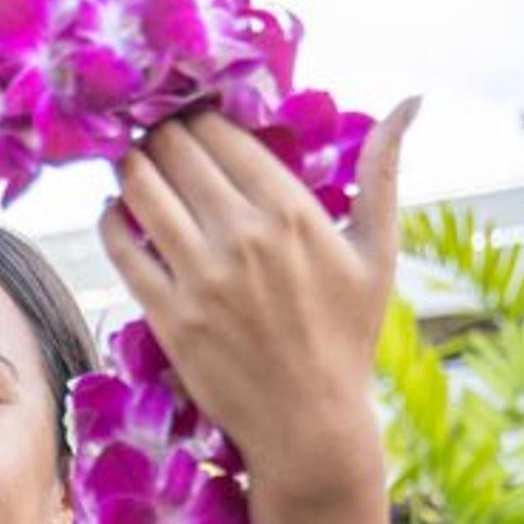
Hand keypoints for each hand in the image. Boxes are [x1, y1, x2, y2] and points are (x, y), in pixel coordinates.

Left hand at [98, 98, 418, 508]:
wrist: (310, 422)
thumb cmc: (347, 336)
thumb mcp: (377, 252)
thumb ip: (383, 172)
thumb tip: (411, 101)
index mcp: (292, 211)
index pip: (222, 133)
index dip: (198, 117)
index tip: (191, 118)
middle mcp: (243, 236)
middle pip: (177, 151)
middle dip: (160, 134)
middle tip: (154, 136)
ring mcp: (201, 276)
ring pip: (142, 188)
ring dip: (131, 166)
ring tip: (133, 165)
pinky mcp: (168, 314)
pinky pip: (123, 247)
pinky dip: (112, 219)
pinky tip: (116, 212)